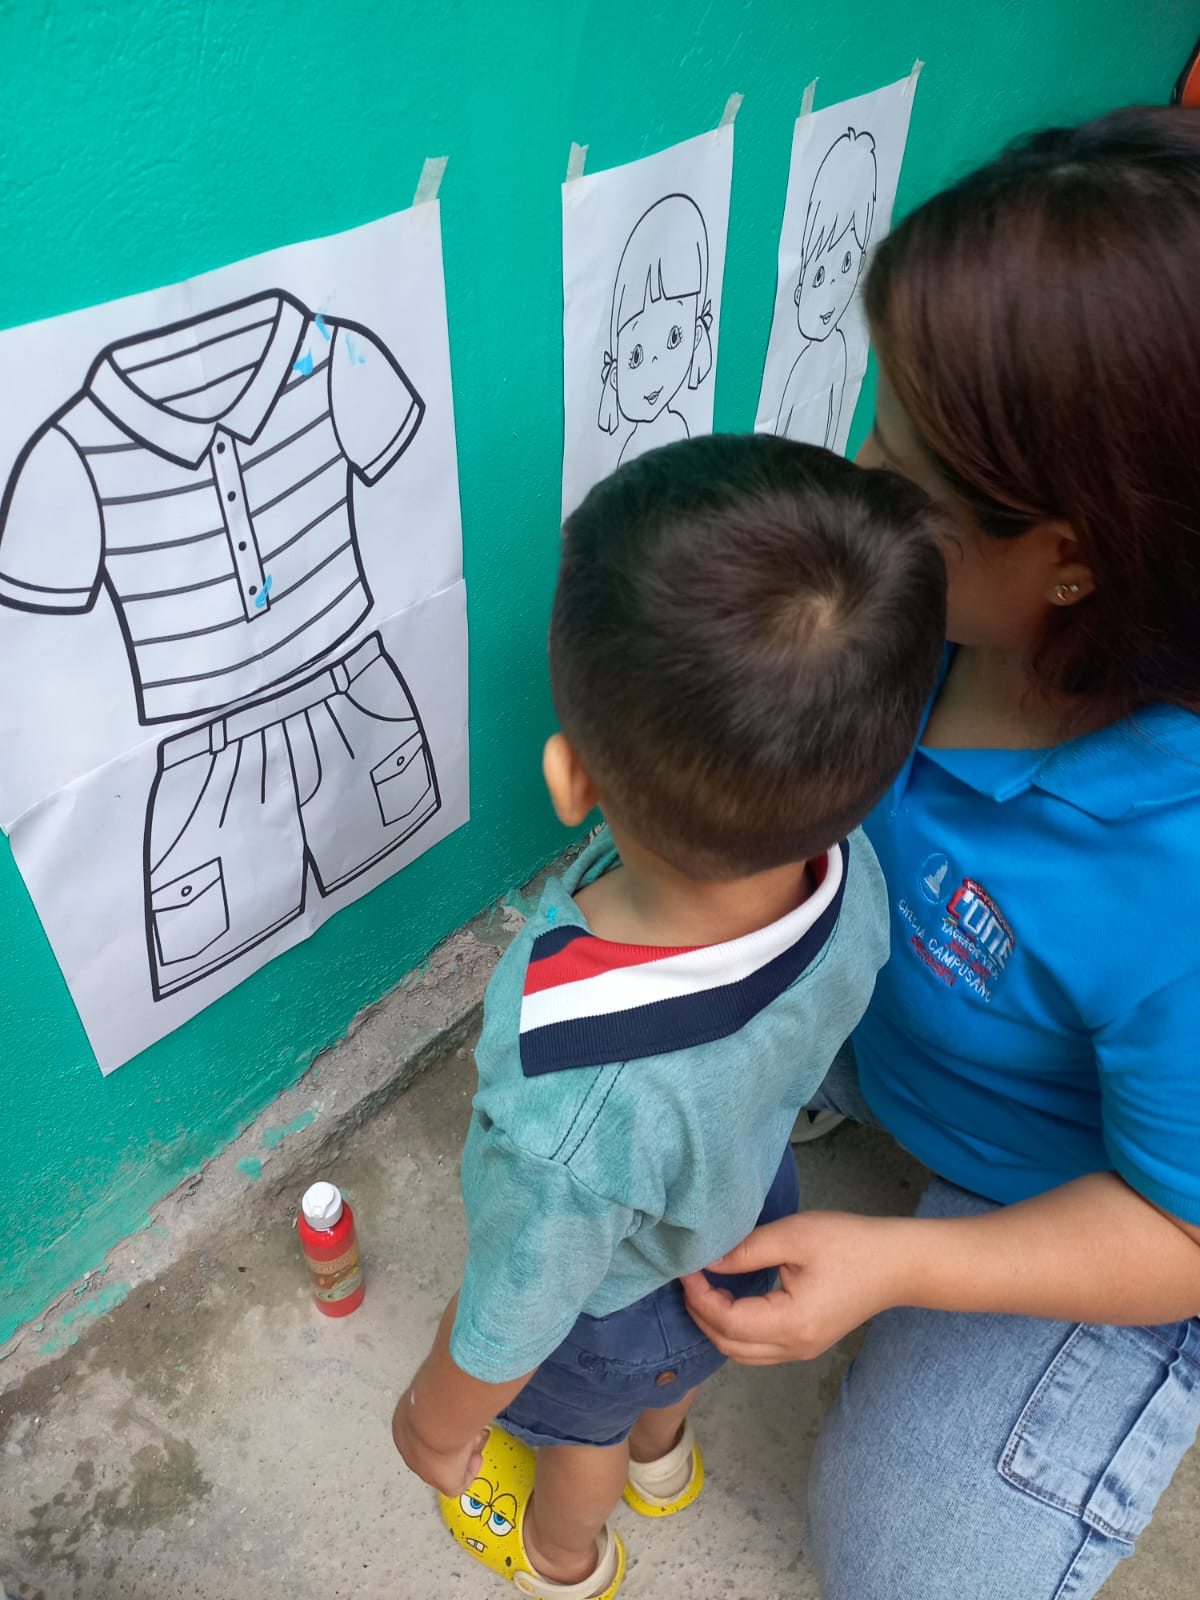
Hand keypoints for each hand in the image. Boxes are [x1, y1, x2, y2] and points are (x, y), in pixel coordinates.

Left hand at [391, 1387, 486, 1496]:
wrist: (437, 1412)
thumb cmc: (436, 1394)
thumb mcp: (433, 1382)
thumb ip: (439, 1384)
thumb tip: (450, 1375)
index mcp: (403, 1423)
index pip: (425, 1428)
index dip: (444, 1423)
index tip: (458, 1414)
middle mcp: (409, 1447)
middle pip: (437, 1447)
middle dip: (456, 1438)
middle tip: (470, 1425)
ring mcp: (423, 1467)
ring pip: (447, 1463)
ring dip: (464, 1451)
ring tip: (474, 1434)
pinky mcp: (441, 1480)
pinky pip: (456, 1484)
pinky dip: (469, 1472)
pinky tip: (475, 1456)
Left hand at [681, 1211, 912, 1363]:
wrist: (897, 1264)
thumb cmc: (851, 1244)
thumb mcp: (795, 1236)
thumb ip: (747, 1251)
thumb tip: (708, 1261)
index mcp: (791, 1324)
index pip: (728, 1322)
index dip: (699, 1297)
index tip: (687, 1268)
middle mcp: (794, 1347)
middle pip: (728, 1345)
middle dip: (700, 1313)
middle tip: (689, 1277)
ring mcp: (801, 1351)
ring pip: (741, 1353)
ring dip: (715, 1325)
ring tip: (704, 1288)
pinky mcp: (806, 1344)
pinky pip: (757, 1349)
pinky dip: (734, 1330)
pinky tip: (728, 1300)